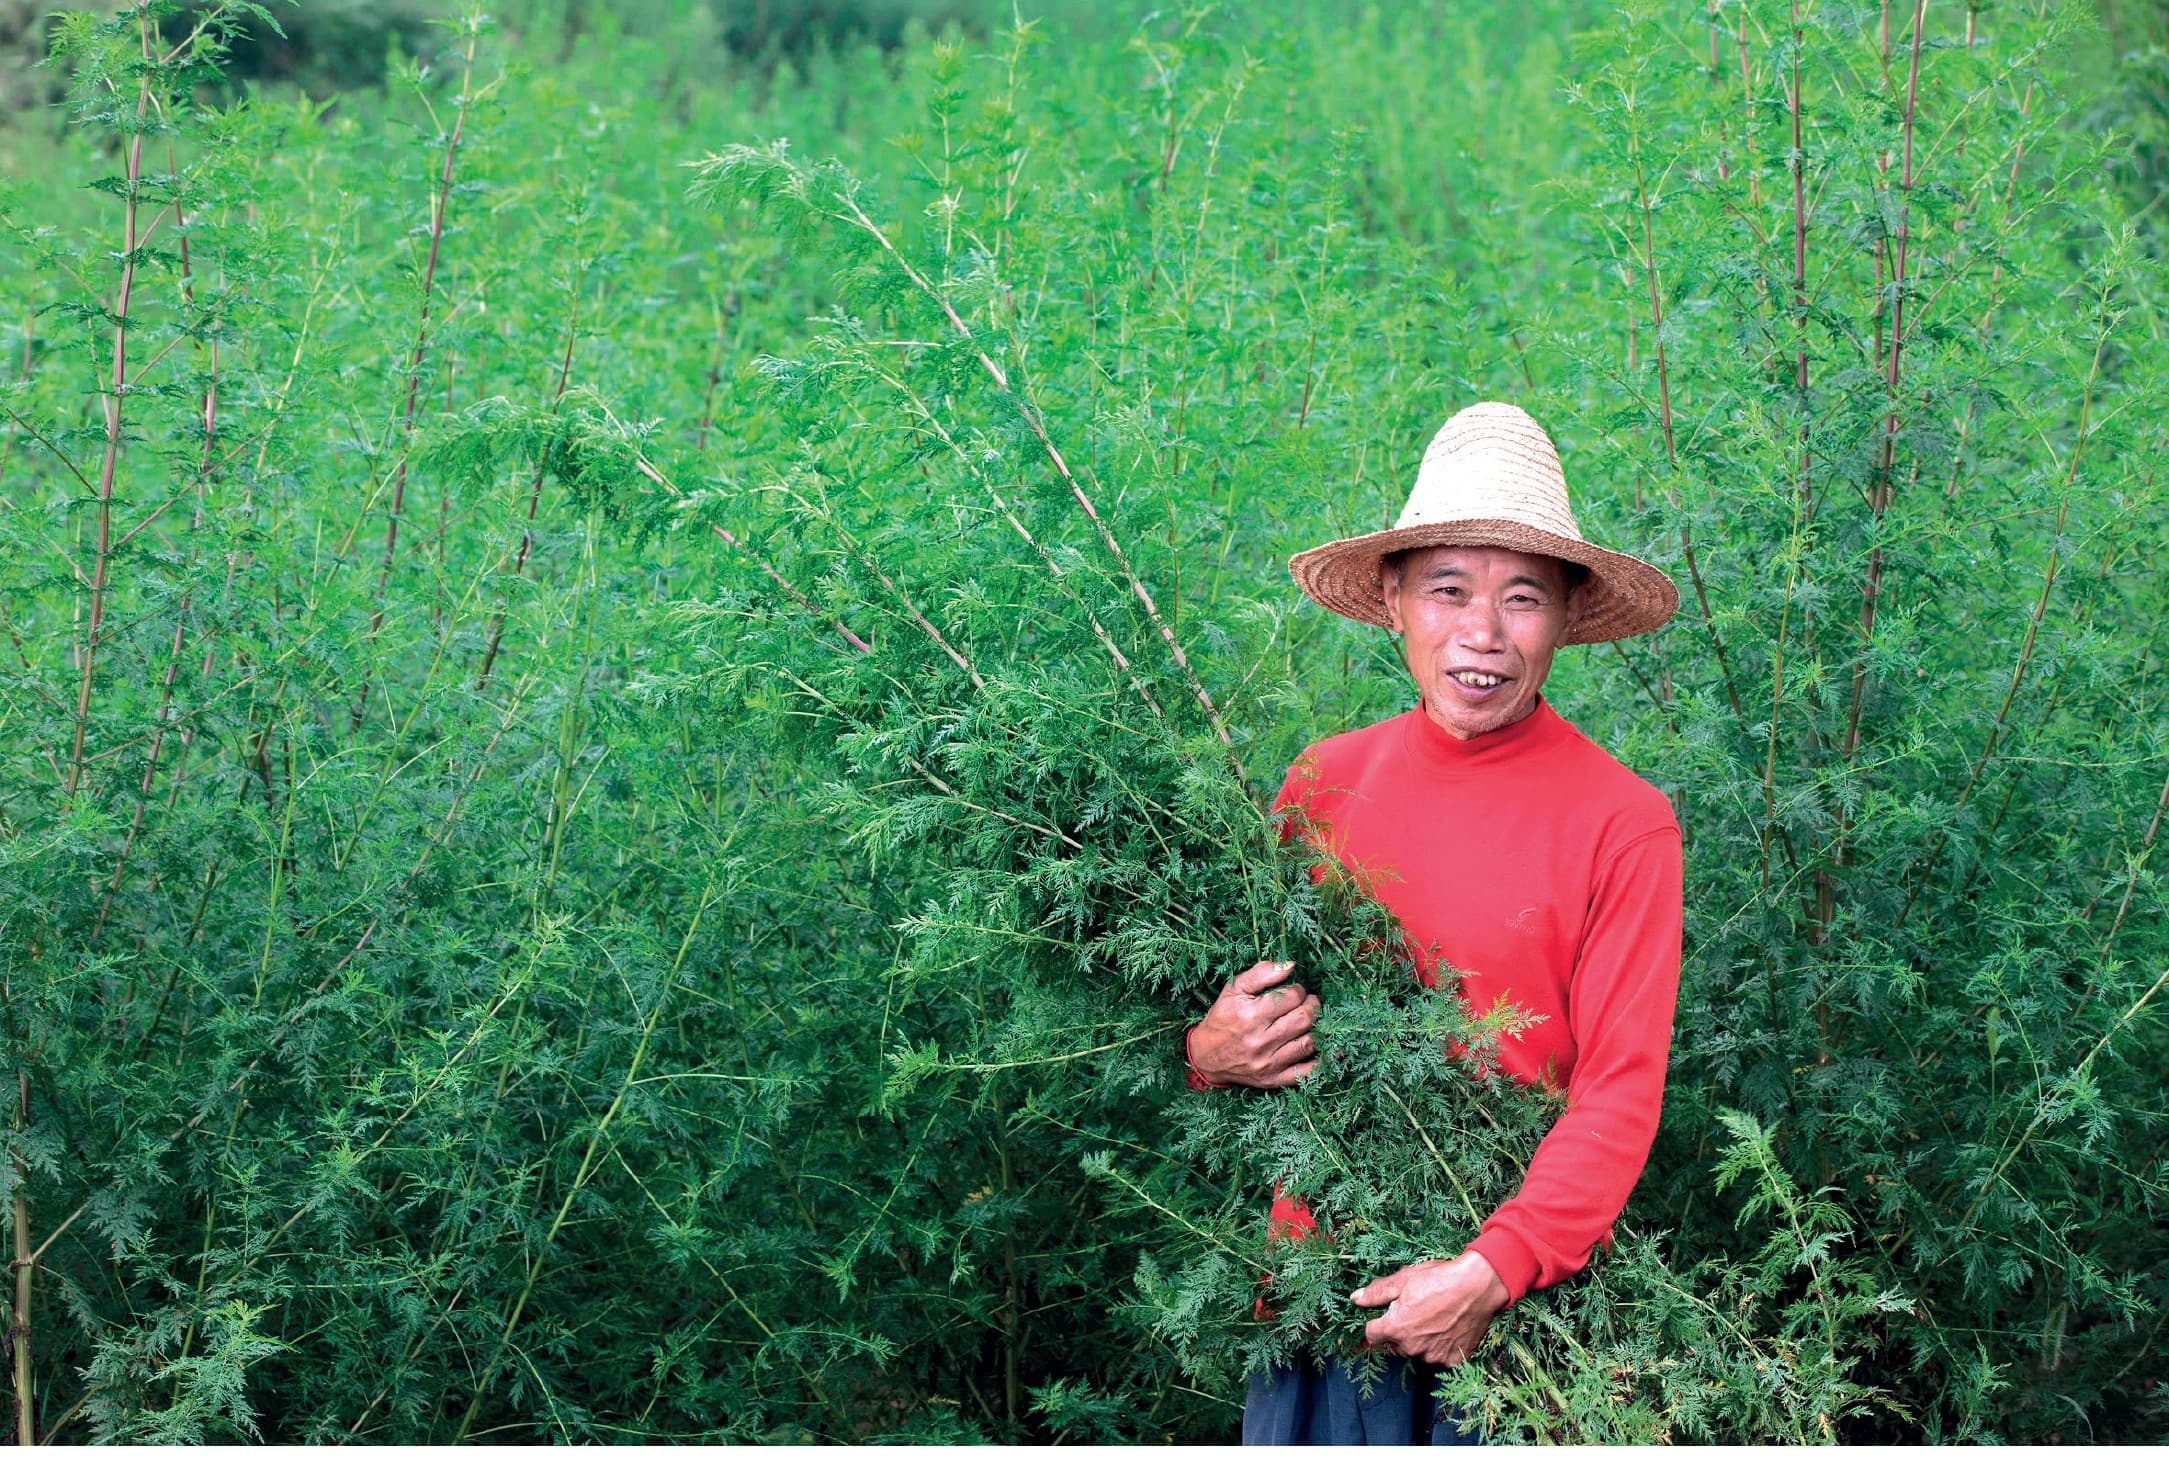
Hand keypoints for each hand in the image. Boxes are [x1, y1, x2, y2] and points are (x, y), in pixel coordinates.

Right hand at [1187, 960, 1318, 1088]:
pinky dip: (1322, 1062)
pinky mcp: (1274, 1080)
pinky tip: (1329, 1049)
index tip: (1295, 991)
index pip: (1291, 997)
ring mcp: (1269, 1063)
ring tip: (1313, 1021)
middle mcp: (1260, 1041)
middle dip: (1313, 1006)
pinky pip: (1306, 1074)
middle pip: (1304, 1019)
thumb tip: (1290, 965)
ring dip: (1318, 1029)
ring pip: (1308, 1044)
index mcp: (1250, 1015)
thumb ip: (1261, 974)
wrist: (1206, 1056)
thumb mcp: (1233, 990)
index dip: (1299, 990)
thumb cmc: (1222, 1019)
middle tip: (1309, 1003)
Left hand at [1350, 1252, 1508, 1365]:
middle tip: (1417, 1310)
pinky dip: (1442, 1346)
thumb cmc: (1439, 1279)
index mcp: (1395, 1327)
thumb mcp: (1403, 1280)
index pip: (1372, 1334)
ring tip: (1435, 1317)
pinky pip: (1440, 1357)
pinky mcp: (1453, 1360)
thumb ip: (1376, 1293)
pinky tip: (1449, 1328)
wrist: (1477, 1286)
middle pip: (1395, 1343)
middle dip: (1400, 1330)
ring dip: (1421, 1340)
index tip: (1387, 1315)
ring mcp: (1433, 1355)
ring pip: (1418, 1351)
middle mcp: (1412, 1347)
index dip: (1376, 1323)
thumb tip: (1355, 1299)